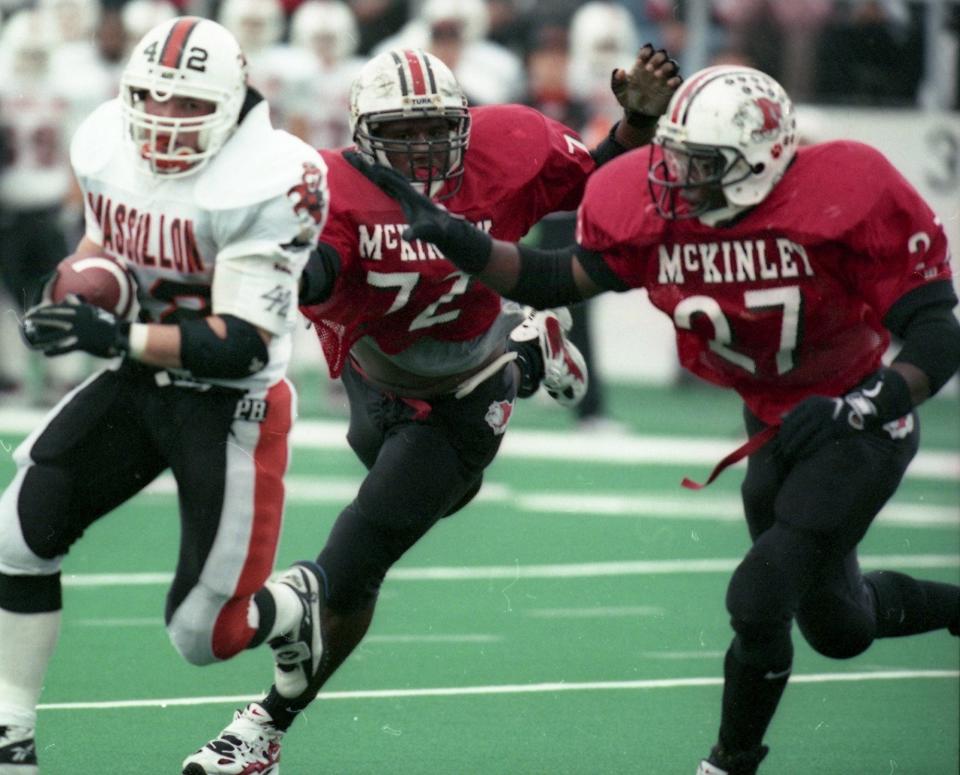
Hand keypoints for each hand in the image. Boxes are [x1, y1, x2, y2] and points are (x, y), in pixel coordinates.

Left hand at [22, 300, 128, 356]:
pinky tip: (46, 353)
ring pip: (55, 334)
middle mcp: (76, 319)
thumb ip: (78, 303)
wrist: (120, 335)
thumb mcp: (93, 310)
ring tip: (34, 340)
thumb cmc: (108, 323)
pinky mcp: (81, 343)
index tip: (33, 311)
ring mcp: (78, 332)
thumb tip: (68, 295)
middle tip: (28, 320)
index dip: (43, 310)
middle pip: (51, 319)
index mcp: (78, 310)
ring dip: (43, 337)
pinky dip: (54, 351)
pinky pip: (64, 348)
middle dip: (38, 319)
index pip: (56, 308)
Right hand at [344, 151, 492, 272]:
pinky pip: (388, 185)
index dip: (374, 169)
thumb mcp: (427, 233)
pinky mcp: (406, 200)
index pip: (388, 178)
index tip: (359, 160)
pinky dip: (378, 178)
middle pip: (384, 172)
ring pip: (386, 177)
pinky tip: (373, 176)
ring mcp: (406, 195)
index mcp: (410, 194)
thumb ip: (418, 233)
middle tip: (349, 153)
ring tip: (356, 160)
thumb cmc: (439, 231)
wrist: (449, 231)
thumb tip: (407, 237)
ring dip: (371, 168)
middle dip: (366, 163)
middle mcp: (408, 191)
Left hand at [611, 44, 682, 124]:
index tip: (641, 59)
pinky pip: (679, 80)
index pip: (648, 50)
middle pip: (662, 54)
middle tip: (649, 69)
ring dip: (667, 67)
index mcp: (643, 63)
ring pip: (673, 65)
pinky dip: (676, 80)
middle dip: (657, 58)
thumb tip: (619, 71)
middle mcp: (656, 67)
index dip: (646, 51)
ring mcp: (666, 77)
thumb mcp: (619, 90)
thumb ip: (617, 80)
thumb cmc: (628, 97)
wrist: (637, 113)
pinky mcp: (673, 88)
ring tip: (657, 75)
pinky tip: (668, 84)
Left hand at [778, 368, 912, 459]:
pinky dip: (807, 451)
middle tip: (783, 454)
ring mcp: (826, 418)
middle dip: (787, 443)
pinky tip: (802, 457)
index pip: (790, 420)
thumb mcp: (818, 405)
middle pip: (795, 429)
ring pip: (803, 437)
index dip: (783, 433)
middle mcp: (817, 408)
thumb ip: (800, 412)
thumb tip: (781, 418)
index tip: (780, 443)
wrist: (863, 411)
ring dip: (795, 449)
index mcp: (811, 402)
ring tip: (790, 457)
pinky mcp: (835, 429)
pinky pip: (816, 443)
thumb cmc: (835, 411)